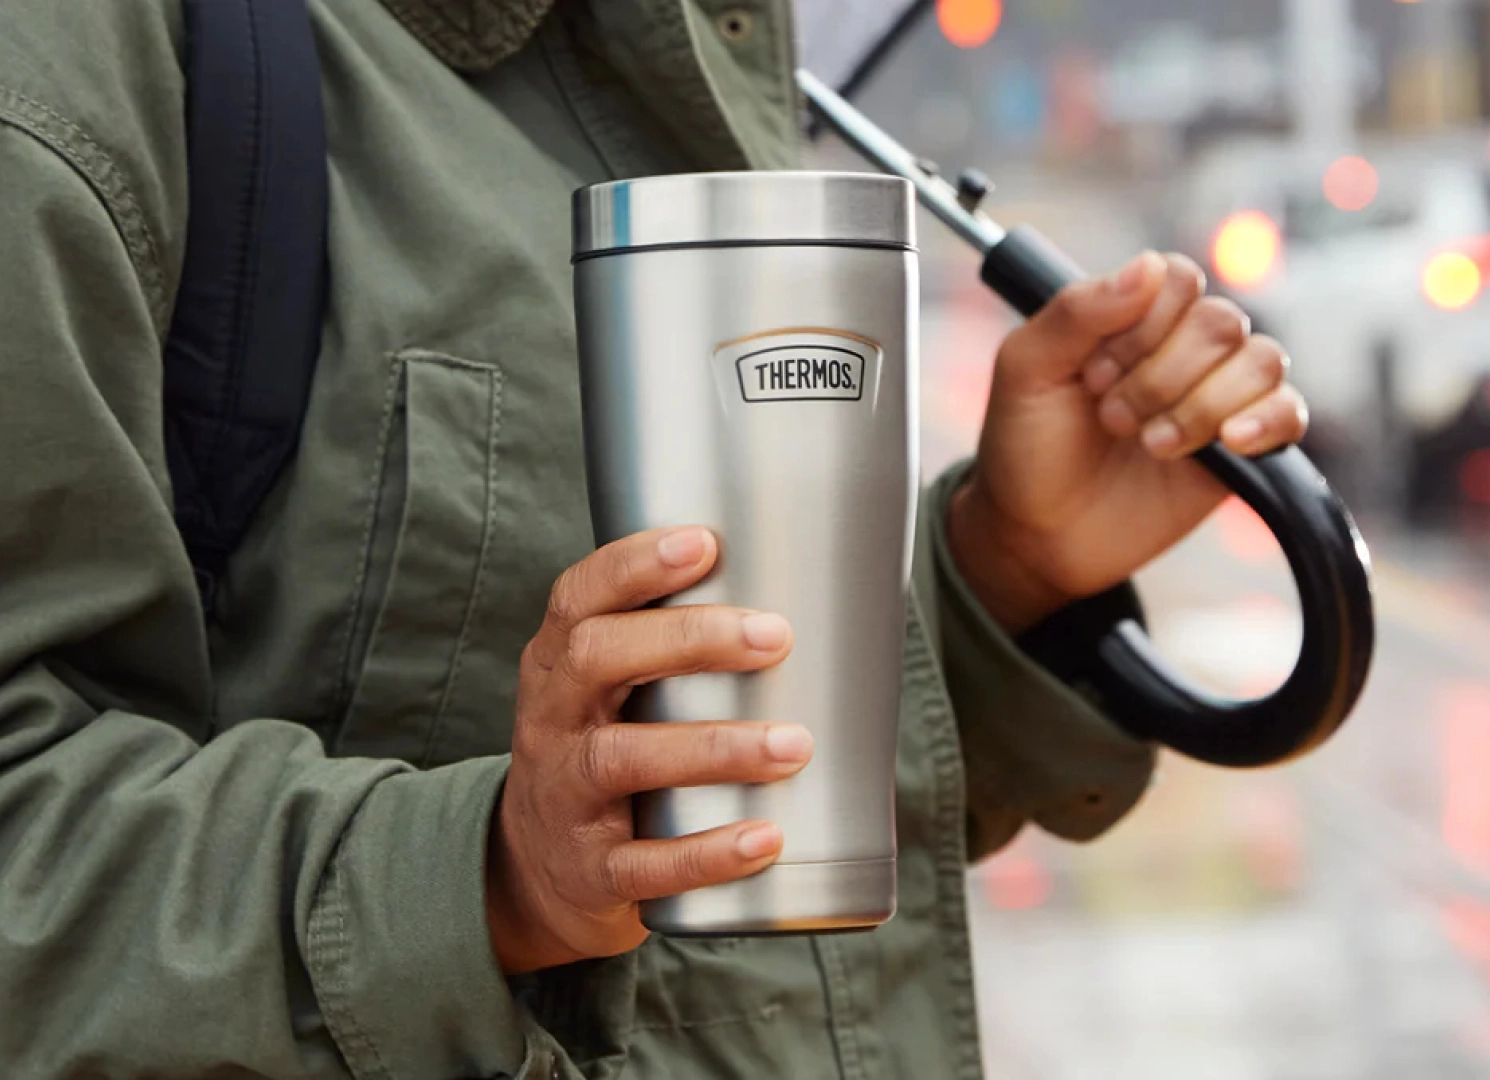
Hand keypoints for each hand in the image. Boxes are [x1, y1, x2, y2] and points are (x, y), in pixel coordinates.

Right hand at [486, 527, 810, 973]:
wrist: (539, 872)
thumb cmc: (607, 750)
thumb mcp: (609, 693)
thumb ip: (673, 646)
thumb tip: (809, 588)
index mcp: (558, 663)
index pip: (580, 597)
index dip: (634, 564)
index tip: (704, 543)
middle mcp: (552, 719)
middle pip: (599, 659)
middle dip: (688, 638)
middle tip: (776, 636)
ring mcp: (565, 795)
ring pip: (623, 760)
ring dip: (714, 748)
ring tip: (794, 744)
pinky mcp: (590, 870)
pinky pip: (644, 863)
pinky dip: (706, 853)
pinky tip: (766, 838)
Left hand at [949, 251, 1307, 633]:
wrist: (1037, 534)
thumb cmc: (1026, 447)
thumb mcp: (1026, 369)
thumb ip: (1077, 311)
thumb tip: (1147, 266)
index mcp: (1132, 316)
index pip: (1179, 280)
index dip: (1143, 326)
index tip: (1093, 375)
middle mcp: (1181, 347)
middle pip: (1221, 323)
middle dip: (1161, 377)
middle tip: (1111, 419)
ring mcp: (1215, 394)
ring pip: (1261, 361)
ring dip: (1200, 406)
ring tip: (1151, 445)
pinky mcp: (1243, 448)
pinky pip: (1290, 411)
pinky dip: (1266, 421)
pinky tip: (1228, 442)